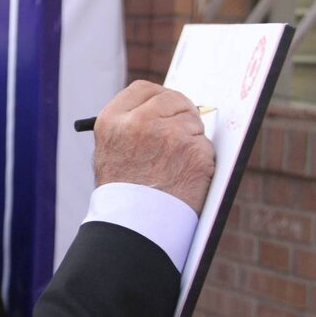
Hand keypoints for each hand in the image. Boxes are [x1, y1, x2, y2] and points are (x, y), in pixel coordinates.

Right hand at [93, 80, 214, 213]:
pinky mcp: (194, 151)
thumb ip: (129, 127)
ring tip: (174, 166)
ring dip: (191, 139)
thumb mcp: (110, 151)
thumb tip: (161, 113)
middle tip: (183, 130)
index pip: (144, 90)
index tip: (166, 105)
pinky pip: (205, 146)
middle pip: (174, 100)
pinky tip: (185, 176)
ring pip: (193, 123)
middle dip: (182, 113)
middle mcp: (140, 122)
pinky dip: (201, 160)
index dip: (159, 97)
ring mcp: (170, 135)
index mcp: (113, 120)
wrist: (133, 226)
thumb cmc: (121, 193)